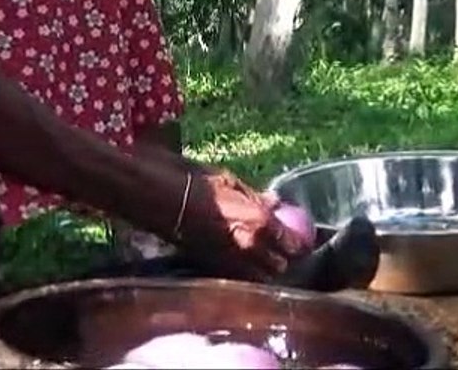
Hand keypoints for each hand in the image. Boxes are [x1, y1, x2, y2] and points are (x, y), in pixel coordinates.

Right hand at [175, 171, 311, 281]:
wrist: (158, 196)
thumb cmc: (194, 180)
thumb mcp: (230, 181)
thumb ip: (256, 197)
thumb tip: (275, 202)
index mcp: (260, 223)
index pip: (294, 245)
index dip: (298, 243)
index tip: (298, 237)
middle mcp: (250, 248)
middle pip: (279, 267)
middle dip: (282, 259)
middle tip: (280, 248)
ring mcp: (230, 261)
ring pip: (258, 277)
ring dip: (262, 269)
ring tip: (260, 256)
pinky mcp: (211, 267)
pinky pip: (236, 276)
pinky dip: (242, 271)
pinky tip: (240, 259)